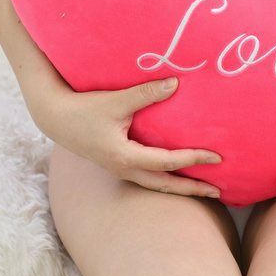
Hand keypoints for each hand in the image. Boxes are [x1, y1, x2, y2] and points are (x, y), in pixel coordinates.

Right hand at [39, 76, 222, 197]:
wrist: (56, 118)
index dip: (195, 159)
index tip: (217, 157)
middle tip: (219, 192)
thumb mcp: (117, 101)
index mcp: (126, 158)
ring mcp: (120, 170)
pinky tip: (176, 172)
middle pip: (165, 185)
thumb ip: (146, 93)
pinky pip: (148, 177)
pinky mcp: (117, 164)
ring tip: (202, 187)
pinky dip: (166, 178)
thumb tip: (175, 83)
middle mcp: (125, 170)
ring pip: (156, 184)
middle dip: (192, 189)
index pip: (169, 162)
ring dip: (179, 186)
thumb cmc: (85, 109)